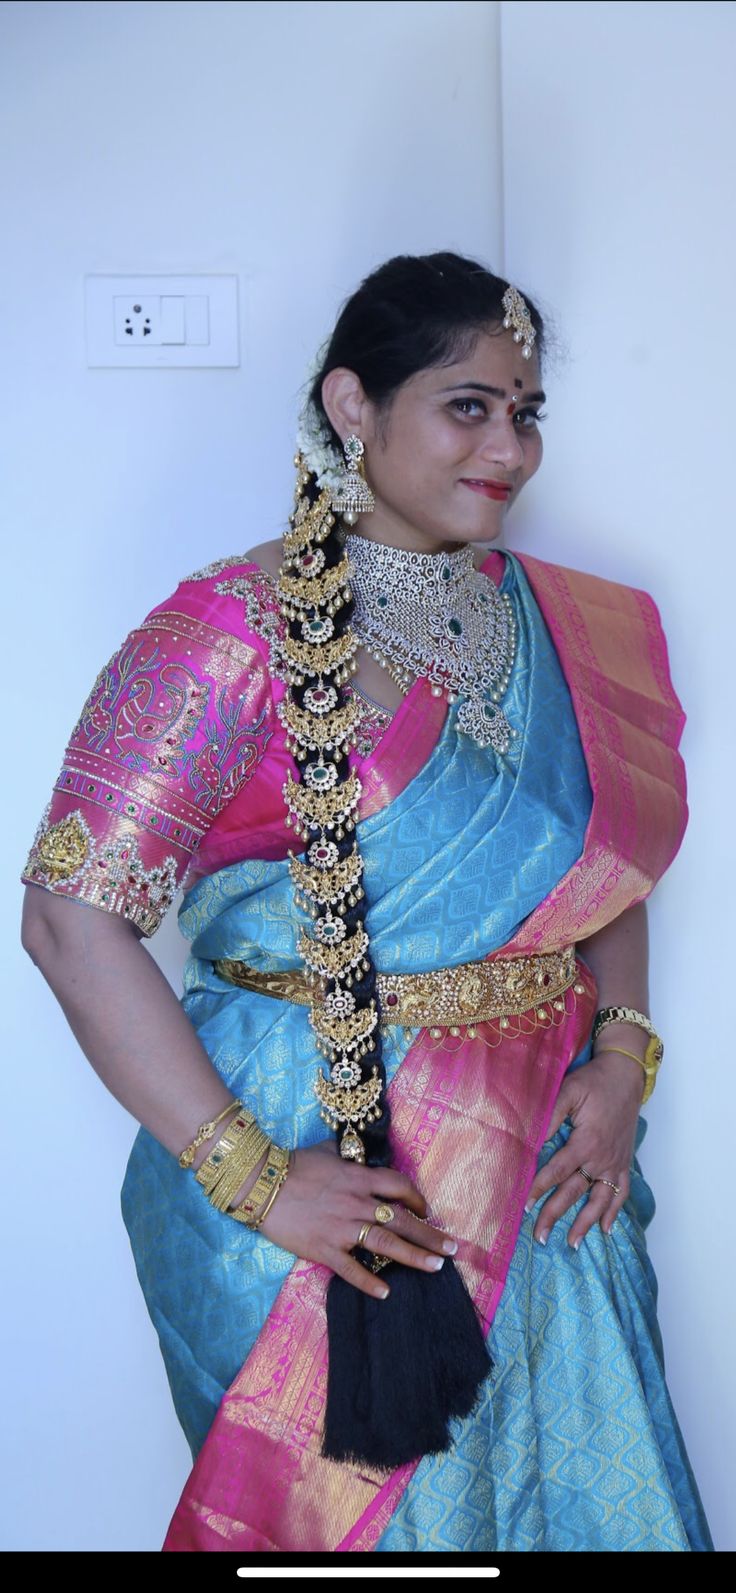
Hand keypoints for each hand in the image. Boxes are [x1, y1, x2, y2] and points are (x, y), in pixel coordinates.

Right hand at [257, 1139, 458, 1300]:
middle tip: (452, 1248)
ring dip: (414, 1256)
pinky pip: (351, 1269)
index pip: (399, 1186)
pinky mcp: (324, 1248)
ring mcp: (342, 1227)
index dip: (417, 1198)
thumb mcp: (326, 1151)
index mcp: (358, 1178)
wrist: (261, 1184)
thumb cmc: (293, 1165)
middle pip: (402, 1219)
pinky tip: (386, 1292)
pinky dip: (369, 1282)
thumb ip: (347, 1156)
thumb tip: (360, 1155)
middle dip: (430, 1234)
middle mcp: (356, 1203)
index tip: (426, 1210)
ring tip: (436, 1267)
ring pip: (386, 1243)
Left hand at [525, 1051, 644, 1248]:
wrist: (625, 1074)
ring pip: (600, 1200)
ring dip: (585, 1223)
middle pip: (575, 1192)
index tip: (525, 1206)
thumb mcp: (568, 1092)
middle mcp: (602, 1158)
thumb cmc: (593, 1081)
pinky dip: (614, 1211)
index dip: (539, 1188)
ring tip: (572, 1244)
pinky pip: (621, 1192)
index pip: (557, 1171)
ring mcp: (615, 1163)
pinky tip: (606, 1229)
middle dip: (555, 1215)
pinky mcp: (624, 1162)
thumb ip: (550, 1117)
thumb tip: (531, 1140)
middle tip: (539, 1237)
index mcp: (586, 1142)